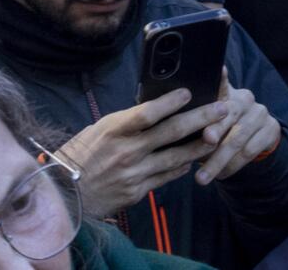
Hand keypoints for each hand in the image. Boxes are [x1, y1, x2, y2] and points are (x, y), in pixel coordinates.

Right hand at [59, 88, 230, 218]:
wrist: (66, 194)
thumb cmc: (81, 155)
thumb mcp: (99, 130)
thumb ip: (127, 122)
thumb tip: (157, 109)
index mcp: (113, 130)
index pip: (147, 112)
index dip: (170, 102)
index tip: (189, 92)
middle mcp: (126, 151)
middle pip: (170, 132)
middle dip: (200, 119)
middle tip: (221, 109)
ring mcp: (134, 173)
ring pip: (176, 157)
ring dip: (199, 145)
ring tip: (218, 135)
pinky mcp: (137, 192)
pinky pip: (167, 177)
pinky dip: (182, 166)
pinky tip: (193, 158)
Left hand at [193, 71, 281, 186]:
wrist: (254, 139)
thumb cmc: (220, 130)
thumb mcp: (208, 123)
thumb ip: (197, 121)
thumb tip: (172, 128)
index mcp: (226, 92)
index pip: (222, 82)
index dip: (221, 77)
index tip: (220, 70)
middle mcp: (245, 99)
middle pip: (229, 116)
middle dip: (214, 133)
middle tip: (202, 146)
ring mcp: (260, 113)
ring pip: (238, 140)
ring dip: (219, 162)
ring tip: (202, 177)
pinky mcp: (271, 129)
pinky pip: (250, 151)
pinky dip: (233, 166)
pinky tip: (221, 175)